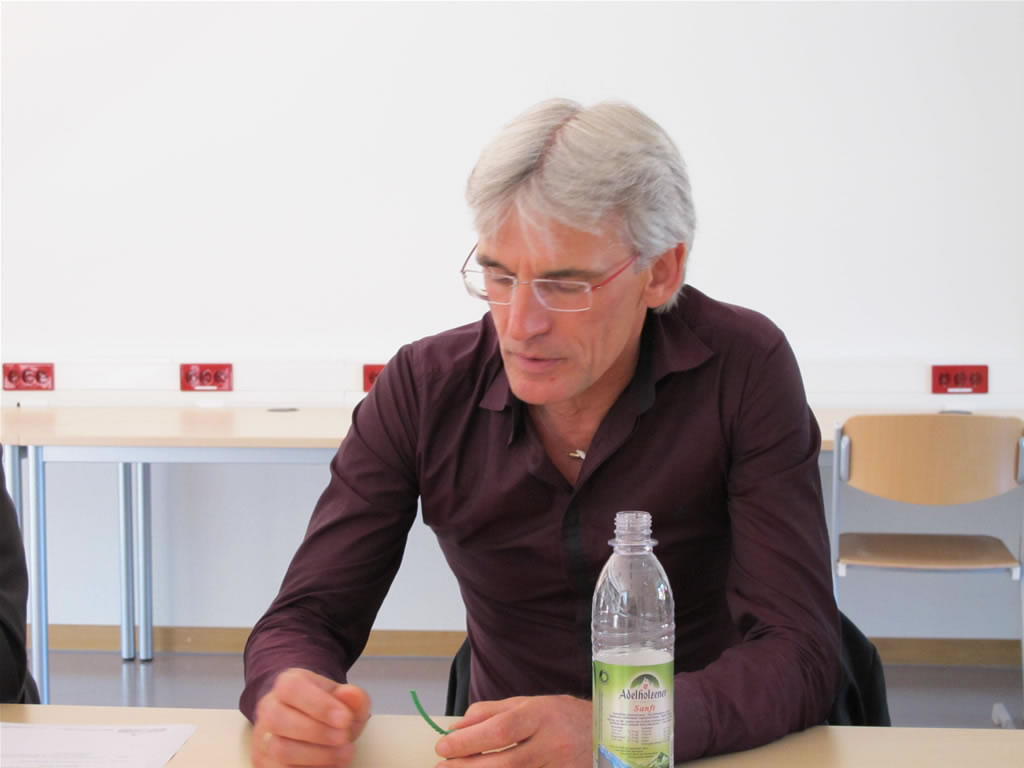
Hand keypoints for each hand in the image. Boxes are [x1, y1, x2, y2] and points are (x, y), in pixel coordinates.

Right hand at [251, 668, 370, 767]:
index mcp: (287, 683)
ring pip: (279, 749)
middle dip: (318, 732)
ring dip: (317, 755)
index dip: (319, 705)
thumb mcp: (347, 700)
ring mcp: (263, 737)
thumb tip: (350, 694)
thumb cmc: (330, 710)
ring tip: (343, 754)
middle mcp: (269, 708)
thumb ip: (353, 697)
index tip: (345, 719)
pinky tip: (328, 765)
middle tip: (344, 738)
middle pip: (279, 719)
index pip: (292, 688)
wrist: (314, 723)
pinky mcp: (263, 762)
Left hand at [434, 695, 590, 766]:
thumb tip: (458, 725)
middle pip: (504, 763)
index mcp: (542, 715)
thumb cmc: (564, 716)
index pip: (501, 730)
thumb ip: (493, 712)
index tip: (443, 745)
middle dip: (468, 767)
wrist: (607, 736)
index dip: (470, 740)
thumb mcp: (530, 703)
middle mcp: (551, 744)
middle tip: (442, 766)